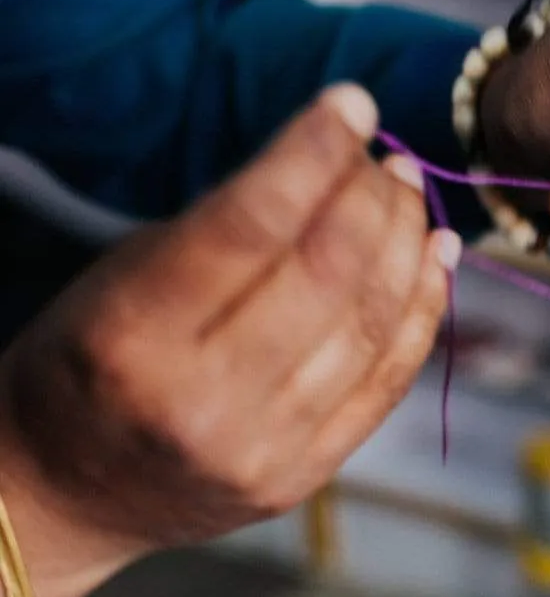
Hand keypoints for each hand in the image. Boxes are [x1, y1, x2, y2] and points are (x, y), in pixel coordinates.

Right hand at [0, 84, 454, 596]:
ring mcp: (264, 450)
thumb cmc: (89, 363)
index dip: (312, 155)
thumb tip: (334, 166)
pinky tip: (434, 258)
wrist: (66, 493)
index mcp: (136, 339)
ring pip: (371, 327)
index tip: (353, 103)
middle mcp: (204, 402)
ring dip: (405, 246)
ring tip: (411, 194)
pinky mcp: (306, 478)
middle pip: (327, 276)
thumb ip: (222, 232)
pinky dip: (423, 311)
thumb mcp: (122, 280)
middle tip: (387, 155)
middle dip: (371, 198)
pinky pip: (389, 382)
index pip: (249, 227)